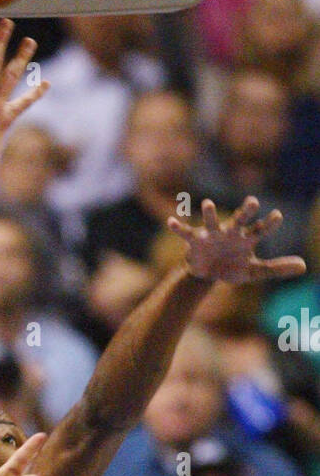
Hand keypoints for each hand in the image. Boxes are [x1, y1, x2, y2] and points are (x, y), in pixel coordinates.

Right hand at [167, 197, 306, 286]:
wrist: (208, 274)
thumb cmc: (232, 267)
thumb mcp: (255, 271)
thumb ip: (277, 267)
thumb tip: (304, 266)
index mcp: (246, 238)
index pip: (260, 230)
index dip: (268, 224)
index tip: (277, 217)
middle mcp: (230, 232)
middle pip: (239, 219)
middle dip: (245, 211)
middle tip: (253, 201)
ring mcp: (212, 235)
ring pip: (212, 221)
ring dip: (209, 213)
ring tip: (207, 204)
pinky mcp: (195, 241)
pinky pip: (185, 233)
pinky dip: (178, 227)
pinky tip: (171, 222)